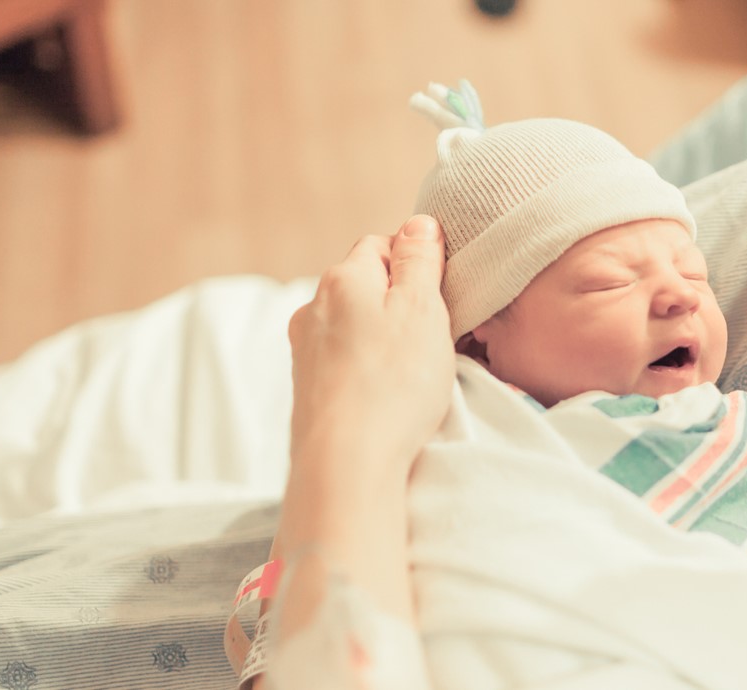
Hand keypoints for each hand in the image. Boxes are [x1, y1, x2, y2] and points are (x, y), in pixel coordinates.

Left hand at [287, 215, 452, 479]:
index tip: (440, 294)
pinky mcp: (308, 388)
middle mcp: (314, 308)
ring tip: (412, 371)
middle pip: (365, 287)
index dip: (415, 265)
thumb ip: (420, 261)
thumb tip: (419, 224)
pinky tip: (387, 394)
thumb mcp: (422, 308)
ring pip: (354, 326)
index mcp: (343, 279)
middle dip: (398, 302)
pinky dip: (367, 369)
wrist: (347, 462)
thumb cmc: (393, 384)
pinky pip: (345, 362)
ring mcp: (306, 350)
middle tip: (433, 335)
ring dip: (382, 338)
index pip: (381, 246)